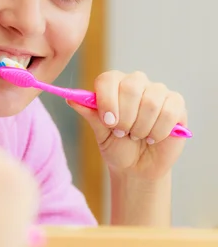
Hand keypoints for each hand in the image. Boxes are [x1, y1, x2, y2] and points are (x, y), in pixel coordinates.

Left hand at [69, 70, 186, 180]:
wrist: (137, 168)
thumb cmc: (117, 147)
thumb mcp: (100, 133)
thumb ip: (91, 114)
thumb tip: (71, 99)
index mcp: (114, 85)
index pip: (108, 79)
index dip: (107, 100)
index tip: (108, 122)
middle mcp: (136, 83)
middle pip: (131, 86)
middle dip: (125, 117)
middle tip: (122, 133)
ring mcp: (158, 92)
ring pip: (151, 101)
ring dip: (141, 127)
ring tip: (137, 137)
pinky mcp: (176, 104)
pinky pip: (169, 111)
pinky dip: (159, 130)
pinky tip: (153, 138)